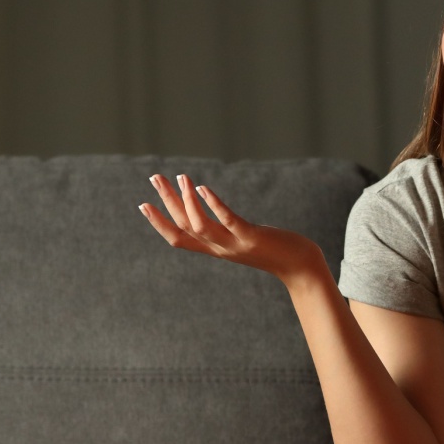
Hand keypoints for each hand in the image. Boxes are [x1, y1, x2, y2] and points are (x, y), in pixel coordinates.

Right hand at [139, 173, 321, 281]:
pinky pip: (228, 221)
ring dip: (187, 201)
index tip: (143, 204)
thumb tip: (216, 212)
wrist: (300, 266)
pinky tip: (203, 188)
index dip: (159, 223)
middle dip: (166, 202)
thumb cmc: (274, 250)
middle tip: (154, 177)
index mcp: (215, 249)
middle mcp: (220, 248)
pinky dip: (213, 205)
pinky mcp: (252, 237)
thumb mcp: (243, 240)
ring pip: (200, 225)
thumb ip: (227, 230)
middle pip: (184, 226)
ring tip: (180, 176)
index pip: (178, 239)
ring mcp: (234, 244)